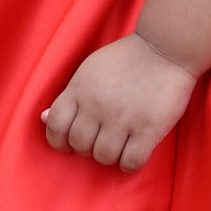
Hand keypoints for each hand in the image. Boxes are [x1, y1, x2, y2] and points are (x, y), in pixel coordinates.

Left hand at [40, 32, 195, 171]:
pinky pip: (131, 162)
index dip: (60, 141)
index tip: (71, 144)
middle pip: (80, 145)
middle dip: (89, 148)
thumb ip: (70, 95)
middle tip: (102, 140)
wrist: (165, 47)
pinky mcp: (148, 128)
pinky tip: (134, 153)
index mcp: (79, 89)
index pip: (56, 126)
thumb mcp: (90, 70)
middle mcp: (97, 106)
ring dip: (110, 157)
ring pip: (104, 157)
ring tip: (120, 146)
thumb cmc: (127, 59)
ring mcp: (123, 118)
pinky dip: (130, 163)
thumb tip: (44, 118)